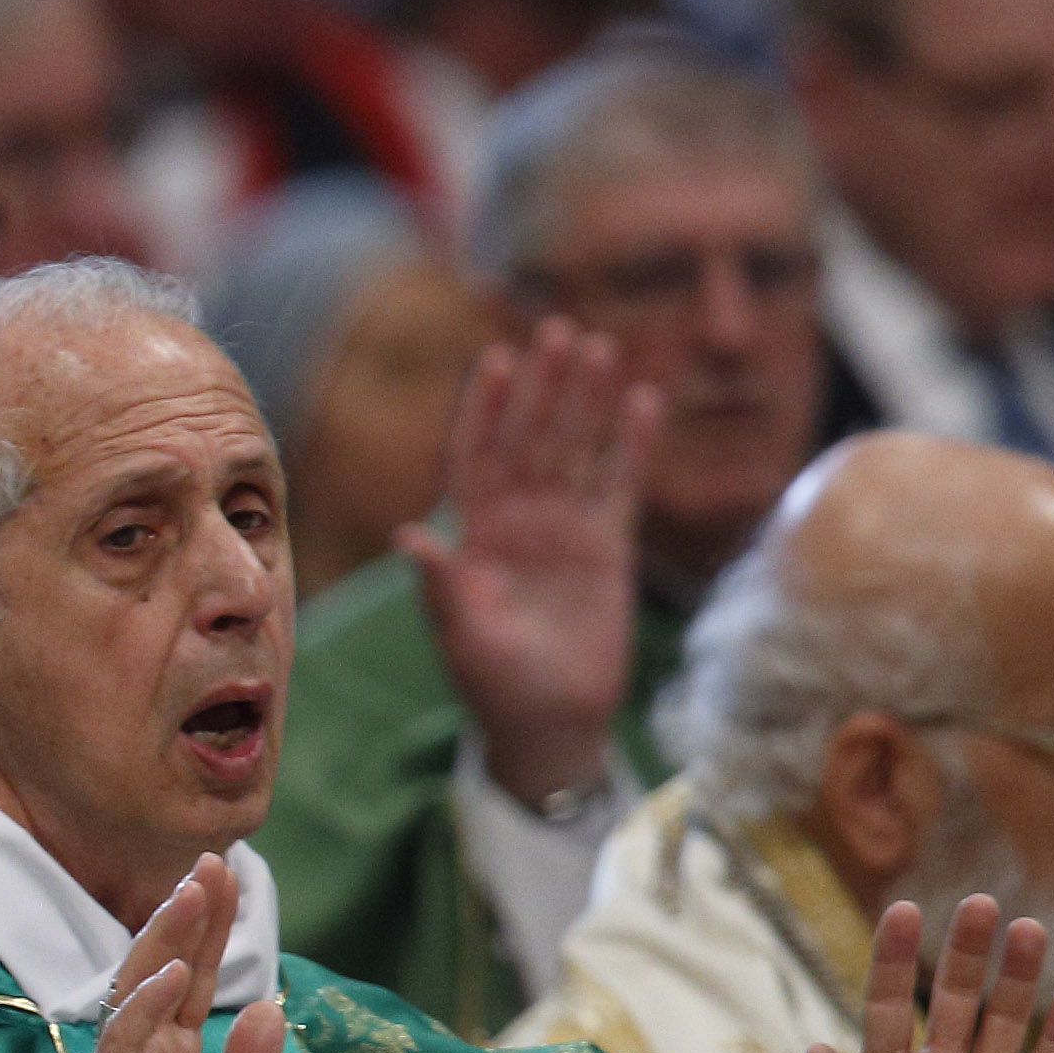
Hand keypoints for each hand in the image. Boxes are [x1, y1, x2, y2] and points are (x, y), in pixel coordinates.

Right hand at [53, 858, 285, 1052]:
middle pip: (164, 970)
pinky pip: (123, 1045)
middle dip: (187, 917)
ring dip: (165, 942)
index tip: (226, 876)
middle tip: (211, 865)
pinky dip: (144, 1006)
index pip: (194, 979)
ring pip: (139, 993)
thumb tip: (267, 1006)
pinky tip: (172, 971)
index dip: (210, 930)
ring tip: (192, 896)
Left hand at [403, 321, 664, 808]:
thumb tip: (408, 535)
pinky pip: (620, 485)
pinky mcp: (607, 548)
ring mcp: (564, 530)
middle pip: (532, 438)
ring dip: (588, 402)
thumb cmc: (494, 683)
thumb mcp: (462, 635)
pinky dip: (633, 445)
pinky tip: (645, 402)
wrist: (550, 722)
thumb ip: (441, 584)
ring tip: (604, 348)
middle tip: (560, 329)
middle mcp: (518, 521)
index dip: (485, 409)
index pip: (476, 456)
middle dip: (544, 387)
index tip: (496, 359)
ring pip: (578, 450)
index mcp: (473, 535)